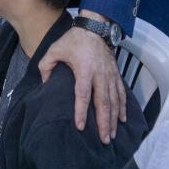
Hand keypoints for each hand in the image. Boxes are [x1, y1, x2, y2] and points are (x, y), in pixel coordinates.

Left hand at [38, 21, 125, 142]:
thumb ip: (46, 66)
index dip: (81, 111)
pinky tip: (122, 120)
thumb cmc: (73, 40)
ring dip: (113, 119)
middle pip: (103, 102)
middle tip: (104, 140)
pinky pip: (121, 94)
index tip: (80, 126)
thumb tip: (45, 83)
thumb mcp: (54, 50)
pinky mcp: (116, 74)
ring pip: (115, 101)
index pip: (83, 94)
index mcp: (85, 70)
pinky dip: (123, 107)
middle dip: (103, 122)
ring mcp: (110, 75)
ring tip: (112, 135)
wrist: (94, 28)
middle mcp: (100, 75)